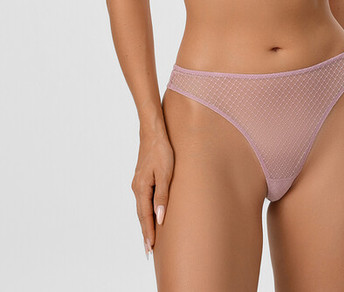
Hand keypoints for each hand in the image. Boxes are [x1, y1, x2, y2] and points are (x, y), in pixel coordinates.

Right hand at [131, 130, 174, 257]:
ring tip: (150, 238)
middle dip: (145, 233)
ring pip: (141, 208)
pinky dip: (145, 212)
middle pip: (141, 215)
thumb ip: (163, 196)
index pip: (145, 217)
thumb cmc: (162, 150)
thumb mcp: (166, 173)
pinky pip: (143, 200)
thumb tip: (159, 218)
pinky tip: (150, 215)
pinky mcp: (142, 178)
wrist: (153, 132)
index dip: (148, 233)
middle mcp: (137, 188)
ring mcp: (138, 183)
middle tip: (148, 252)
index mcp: (141, 188)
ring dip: (145, 223)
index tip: (150, 249)